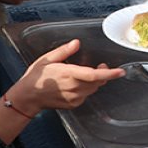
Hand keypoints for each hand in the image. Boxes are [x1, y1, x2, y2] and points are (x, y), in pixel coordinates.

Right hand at [8, 40, 123, 111]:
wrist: (28, 97)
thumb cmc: (36, 77)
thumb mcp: (47, 59)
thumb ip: (64, 51)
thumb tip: (76, 43)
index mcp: (68, 74)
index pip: (93, 75)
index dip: (108, 74)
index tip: (119, 71)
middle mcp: (73, 87)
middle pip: (97, 82)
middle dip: (104, 74)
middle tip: (102, 66)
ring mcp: (73, 98)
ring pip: (93, 89)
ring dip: (95, 81)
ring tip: (87, 74)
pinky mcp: (73, 104)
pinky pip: (86, 95)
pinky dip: (87, 89)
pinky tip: (77, 84)